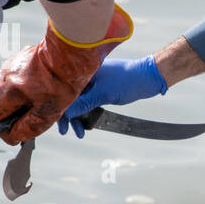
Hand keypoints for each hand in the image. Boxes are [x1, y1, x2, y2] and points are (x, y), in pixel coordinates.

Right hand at [0, 5, 132, 144]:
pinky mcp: (100, 90)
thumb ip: (85, 103)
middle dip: (66, 115)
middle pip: (69, 97)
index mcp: (82, 70)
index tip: (55, 121)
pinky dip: (86, 114)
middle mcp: (84, 75)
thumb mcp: (104, 94)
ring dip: (77, 117)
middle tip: (64, 131)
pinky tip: (85, 127)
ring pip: (78, 102)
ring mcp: (92, 83)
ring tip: (77, 133)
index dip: (58, 106)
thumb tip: (66, 112)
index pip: (63, 88)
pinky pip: (88, 103)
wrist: (149, 78)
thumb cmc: (128, 80)